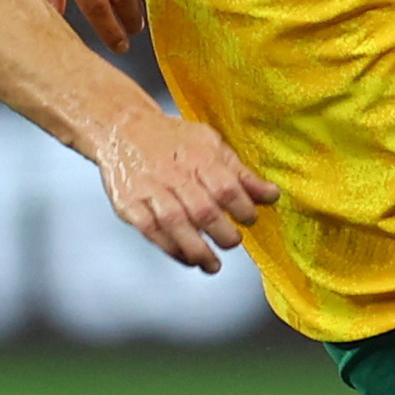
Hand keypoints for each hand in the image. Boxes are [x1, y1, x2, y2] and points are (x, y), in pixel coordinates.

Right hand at [91, 108, 278, 272]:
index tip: (250, 219)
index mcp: (197, 156)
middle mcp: (173, 174)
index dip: (242, 208)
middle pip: (203, 210)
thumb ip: (240, 173)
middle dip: (223, 233)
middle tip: (233, 241)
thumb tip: (271, 195)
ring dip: (198, 250)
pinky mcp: (129, 205)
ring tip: (212, 264)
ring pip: (176, 225)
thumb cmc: (171, 139)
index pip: (226, 187)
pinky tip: (187, 258)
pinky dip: (172, 249)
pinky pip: (151, 232)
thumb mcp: (210, 144)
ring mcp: (149, 190)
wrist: (123, 130)